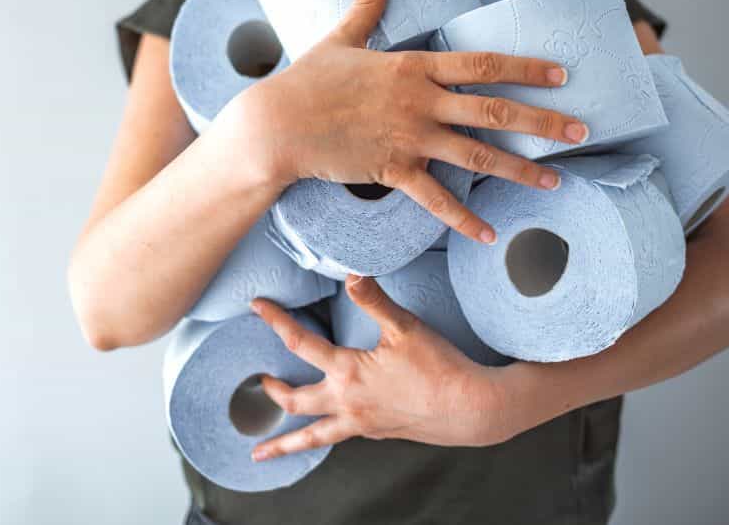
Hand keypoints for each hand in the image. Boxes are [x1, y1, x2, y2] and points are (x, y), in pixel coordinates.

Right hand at [219, 0, 589, 243]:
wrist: (276, 125)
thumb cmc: (306, 80)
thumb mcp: (339, 37)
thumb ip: (367, 2)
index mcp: (412, 65)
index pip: (482, 63)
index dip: (525, 68)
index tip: (561, 74)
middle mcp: (419, 101)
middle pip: (493, 110)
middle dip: (542, 121)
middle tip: (582, 130)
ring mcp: (409, 138)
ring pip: (477, 156)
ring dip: (520, 170)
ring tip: (555, 181)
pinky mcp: (392, 170)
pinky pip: (436, 200)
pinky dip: (463, 220)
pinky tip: (490, 234)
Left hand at [248, 275, 524, 460]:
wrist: (471, 409)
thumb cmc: (440, 367)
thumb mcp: (406, 327)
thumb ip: (374, 301)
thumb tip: (352, 274)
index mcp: (348, 373)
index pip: (300, 343)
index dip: (276, 321)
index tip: (257, 306)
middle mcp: (347, 403)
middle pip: (295, 401)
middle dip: (272, 391)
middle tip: (259, 382)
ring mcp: (361, 423)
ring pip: (312, 437)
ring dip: (283, 445)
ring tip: (259, 455)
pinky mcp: (378, 433)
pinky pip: (341, 436)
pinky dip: (326, 435)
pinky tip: (331, 428)